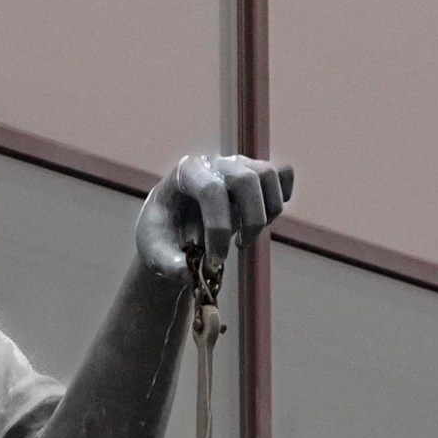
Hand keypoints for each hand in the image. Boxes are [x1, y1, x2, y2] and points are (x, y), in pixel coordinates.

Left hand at [136, 152, 292, 281]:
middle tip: (239, 248)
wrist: (173, 220)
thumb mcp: (153, 250)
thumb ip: (167, 264)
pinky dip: (281, 196)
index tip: (216, 262)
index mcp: (186, 172)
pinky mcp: (256, 174)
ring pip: (269, 175)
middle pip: (247, 179)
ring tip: (249, 235)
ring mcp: (239, 165)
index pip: (212, 191)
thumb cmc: (163, 232)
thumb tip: (189, 274)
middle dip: (251, 222)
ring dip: (268, 213)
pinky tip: (265, 218)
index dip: (219, 230)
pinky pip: (283, 173)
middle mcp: (215, 162)